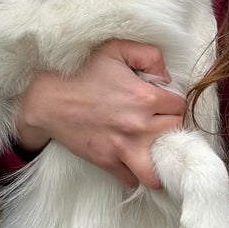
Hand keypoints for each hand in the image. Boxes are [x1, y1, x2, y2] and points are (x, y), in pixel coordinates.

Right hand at [16, 39, 185, 188]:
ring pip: (158, 167)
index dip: (175, 104)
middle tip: (162, 123)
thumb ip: (149, 55)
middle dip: (172, 127)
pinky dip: (136, 174)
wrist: (49, 100)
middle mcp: (138, 124)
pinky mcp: (107, 161)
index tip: (166, 105)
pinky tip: (134, 163)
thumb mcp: (115, 49)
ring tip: (157, 153)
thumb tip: (167, 77)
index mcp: (144, 96)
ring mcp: (123, 146)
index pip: (180, 107)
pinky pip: (132, 178)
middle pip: (175, 133)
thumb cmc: (83, 72)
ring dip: (161, 160)